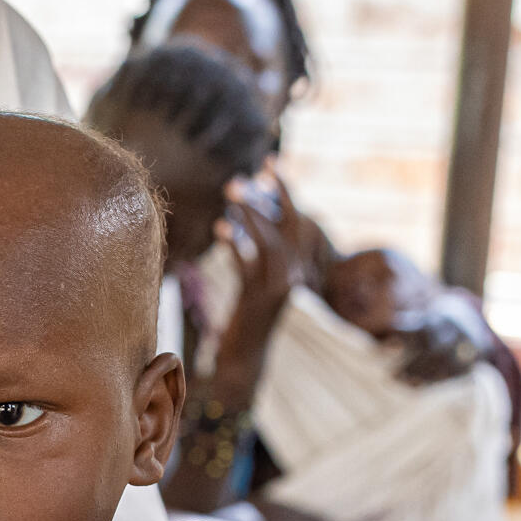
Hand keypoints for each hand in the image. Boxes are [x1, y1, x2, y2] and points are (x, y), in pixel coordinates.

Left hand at [212, 181, 303, 376]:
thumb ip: (253, 255)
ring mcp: (280, 289)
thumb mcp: (253, 282)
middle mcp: (296, 276)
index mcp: (299, 267)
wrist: (244, 359)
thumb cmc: (246, 319)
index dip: (283, 190)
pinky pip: (248, 265)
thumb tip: (237, 221)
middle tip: (251, 169)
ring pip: (269, 242)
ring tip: (231, 194)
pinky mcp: (260, 300)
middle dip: (271, 194)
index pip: (296, 220)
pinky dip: (235, 246)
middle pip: (289, 225)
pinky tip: (220, 230)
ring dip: (250, 216)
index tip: (270, 161)